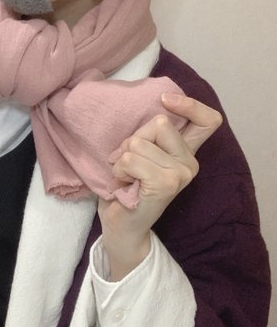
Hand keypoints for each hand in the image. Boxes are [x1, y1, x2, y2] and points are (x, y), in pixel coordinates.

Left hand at [99, 93, 222, 279]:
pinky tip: (123, 184)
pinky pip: (130, 159)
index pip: (208, 121)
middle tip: (128, 163)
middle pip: (159, 122)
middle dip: (134, 138)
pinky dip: (118, 169)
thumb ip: (150, 135)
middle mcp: (189, 162)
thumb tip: (144, 108)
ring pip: (138, 142)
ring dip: (121, 158)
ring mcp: (181, 173)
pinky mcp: (166, 183)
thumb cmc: (126, 186)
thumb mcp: (140, 154)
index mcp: (185, 152)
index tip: (166, 101)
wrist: (121, 226)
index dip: (191, 105)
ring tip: (126, 176)